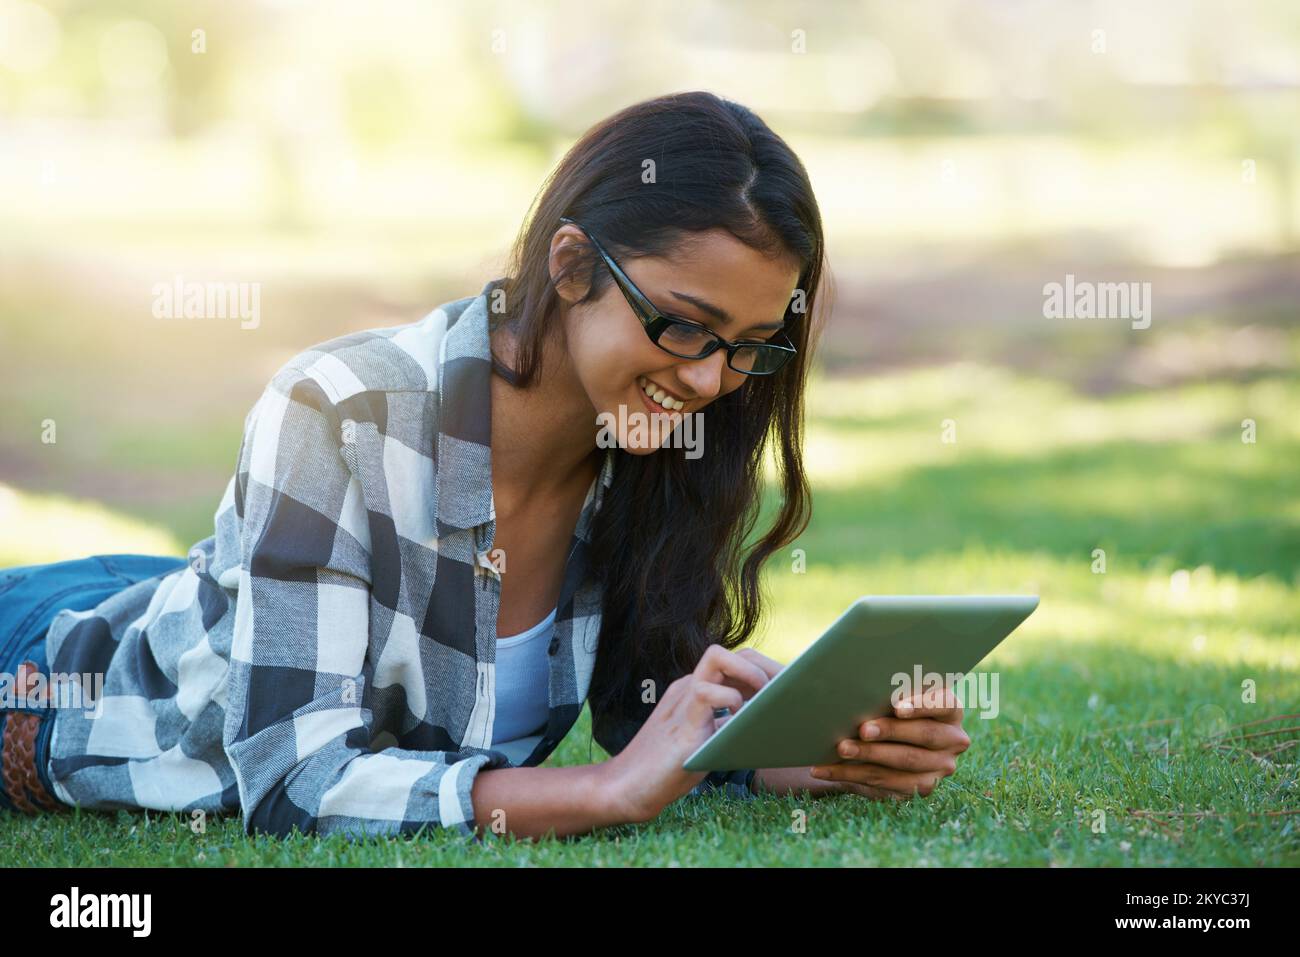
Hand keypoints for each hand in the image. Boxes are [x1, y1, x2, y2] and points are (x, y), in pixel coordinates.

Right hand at [603, 646, 782, 822]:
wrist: (627, 787)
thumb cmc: (668, 768)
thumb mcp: (706, 739)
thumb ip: (726, 725)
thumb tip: (767, 724)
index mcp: (697, 690)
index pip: (734, 661)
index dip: (764, 668)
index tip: (789, 687)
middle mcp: (689, 686)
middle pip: (731, 653)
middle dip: (765, 666)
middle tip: (787, 691)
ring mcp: (682, 700)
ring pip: (717, 656)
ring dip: (750, 673)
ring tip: (767, 698)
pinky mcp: (680, 723)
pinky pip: (706, 693)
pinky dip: (731, 701)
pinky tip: (741, 722)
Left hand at [809, 686, 969, 800]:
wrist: (895, 738)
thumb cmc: (892, 703)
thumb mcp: (900, 693)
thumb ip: (891, 689)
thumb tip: (858, 682)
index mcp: (952, 710)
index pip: (943, 704)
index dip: (922, 705)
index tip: (897, 707)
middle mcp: (953, 740)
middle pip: (923, 735)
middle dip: (890, 732)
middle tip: (863, 729)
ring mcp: (940, 767)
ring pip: (904, 763)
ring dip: (868, 755)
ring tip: (841, 748)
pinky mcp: (919, 788)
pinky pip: (884, 783)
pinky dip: (849, 775)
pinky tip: (824, 769)